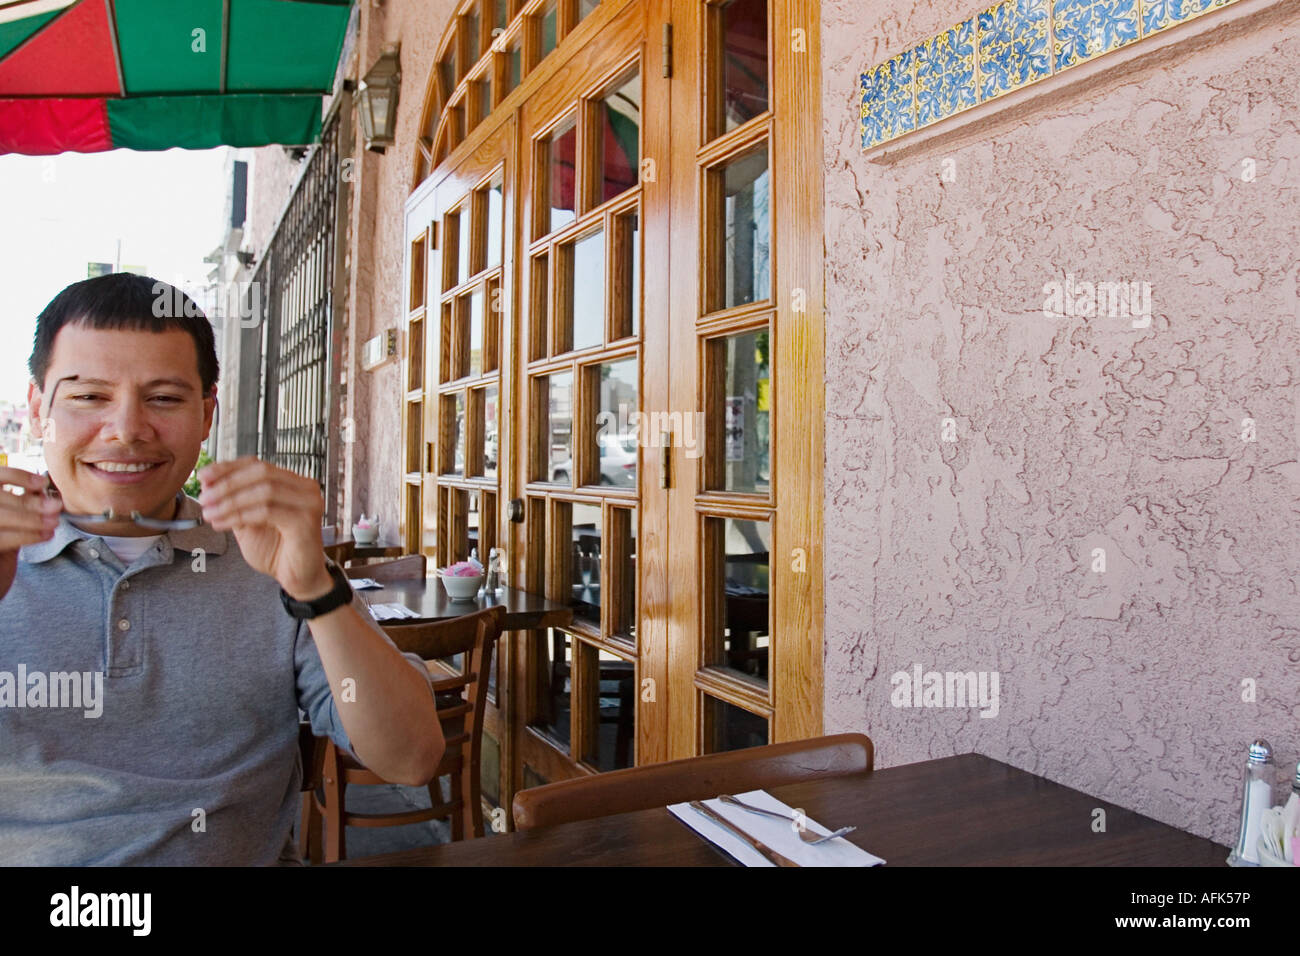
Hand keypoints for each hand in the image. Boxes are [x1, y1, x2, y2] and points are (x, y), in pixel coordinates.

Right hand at [0, 467, 61, 599]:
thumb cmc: (4, 547)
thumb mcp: (12, 521)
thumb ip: (22, 505)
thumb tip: (45, 491)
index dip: (18, 476)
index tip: (42, 483)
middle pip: (0, 498)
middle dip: (30, 502)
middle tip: (56, 507)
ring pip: (1, 516)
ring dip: (32, 519)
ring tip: (53, 523)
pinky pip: (3, 538)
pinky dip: (27, 536)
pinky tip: (46, 535)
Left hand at [197, 457, 331, 599]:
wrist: (297, 579)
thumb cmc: (276, 551)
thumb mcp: (247, 521)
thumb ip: (234, 501)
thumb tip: (208, 482)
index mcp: (292, 483)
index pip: (258, 464)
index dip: (228, 467)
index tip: (203, 475)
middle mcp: (305, 488)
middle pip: (261, 472)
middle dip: (227, 483)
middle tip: (204, 497)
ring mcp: (309, 503)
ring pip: (264, 491)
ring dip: (230, 501)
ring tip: (209, 513)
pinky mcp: (306, 521)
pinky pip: (267, 512)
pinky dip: (240, 516)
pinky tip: (222, 524)